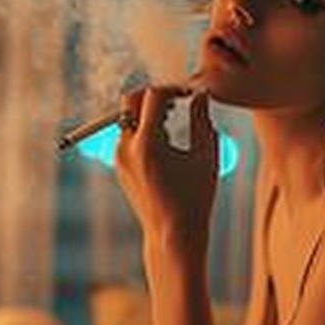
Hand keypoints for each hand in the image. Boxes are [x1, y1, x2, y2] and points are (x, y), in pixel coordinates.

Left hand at [113, 84, 218, 256]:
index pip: (153, 96)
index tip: (189, 94)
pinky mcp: (119, 166)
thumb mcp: (205, 156)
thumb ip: (202, 120)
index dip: (173, 89)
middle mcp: (127, 148)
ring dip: (148, 113)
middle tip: (177, 101)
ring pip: (127, 117)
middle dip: (154, 95)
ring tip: (173, 124)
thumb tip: (200, 94)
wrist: (172, 235)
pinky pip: (127, 135)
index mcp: (148, 144)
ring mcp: (119, 158)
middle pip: (130, 99)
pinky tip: (166, 142)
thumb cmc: (195, 197)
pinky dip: (144, 129)